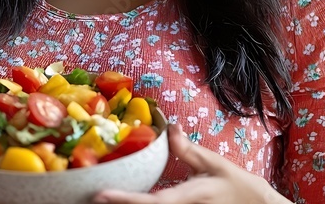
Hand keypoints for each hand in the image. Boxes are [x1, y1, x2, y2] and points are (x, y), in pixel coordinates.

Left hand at [92, 124, 290, 203]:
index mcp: (190, 198)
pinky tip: (121, 200)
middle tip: (86, 196)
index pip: (153, 202)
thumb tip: (170, 127)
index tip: (101, 195)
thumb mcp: (215, 164)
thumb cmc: (237, 186)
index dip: (126, 200)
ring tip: (98, 198)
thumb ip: (189, 150)